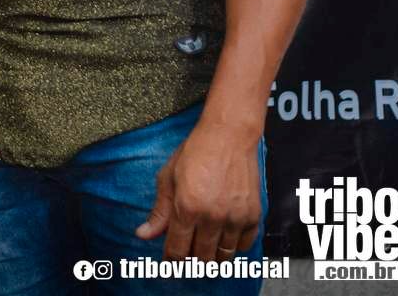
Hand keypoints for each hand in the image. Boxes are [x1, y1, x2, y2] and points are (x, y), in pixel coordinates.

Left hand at [136, 122, 261, 259]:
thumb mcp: (168, 179)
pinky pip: (244, 246)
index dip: (171, 259)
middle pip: (201, 257)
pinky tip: (224, 238)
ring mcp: (235, 218)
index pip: (177, 249)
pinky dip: (234, 247)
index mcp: (187, 208)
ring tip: (205, 247)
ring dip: (212, 256)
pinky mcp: (253, 215)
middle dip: (191, 260)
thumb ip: (159, 211)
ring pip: (224, 256)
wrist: (228, 137)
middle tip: (187, 253)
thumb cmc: (194, 153)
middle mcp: (213, 217)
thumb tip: (143, 235)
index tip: (170, 261)